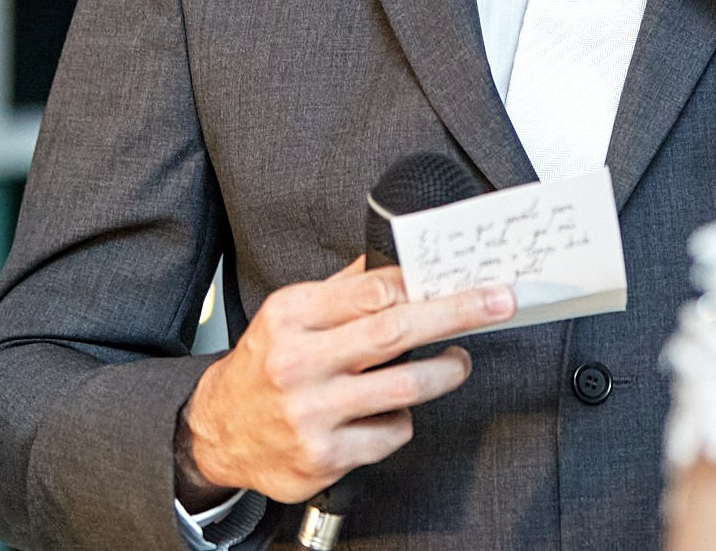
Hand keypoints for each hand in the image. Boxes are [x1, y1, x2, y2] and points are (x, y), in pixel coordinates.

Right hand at [178, 260, 514, 504]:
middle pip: (396, 331)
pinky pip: (391, 433)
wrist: (217, 432)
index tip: (458, 276)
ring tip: (457, 361)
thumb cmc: (265, 365)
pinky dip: (401, 420)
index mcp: (291, 315)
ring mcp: (311, 412)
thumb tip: (401, 259)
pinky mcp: (324, 455)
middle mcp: (298, 363)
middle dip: (457, 312)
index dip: (422, 283)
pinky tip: (388, 412)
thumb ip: (343, 289)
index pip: (372, 290)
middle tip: (498, 302)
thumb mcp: (290, 313)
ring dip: (445, 371)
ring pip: (404, 388)